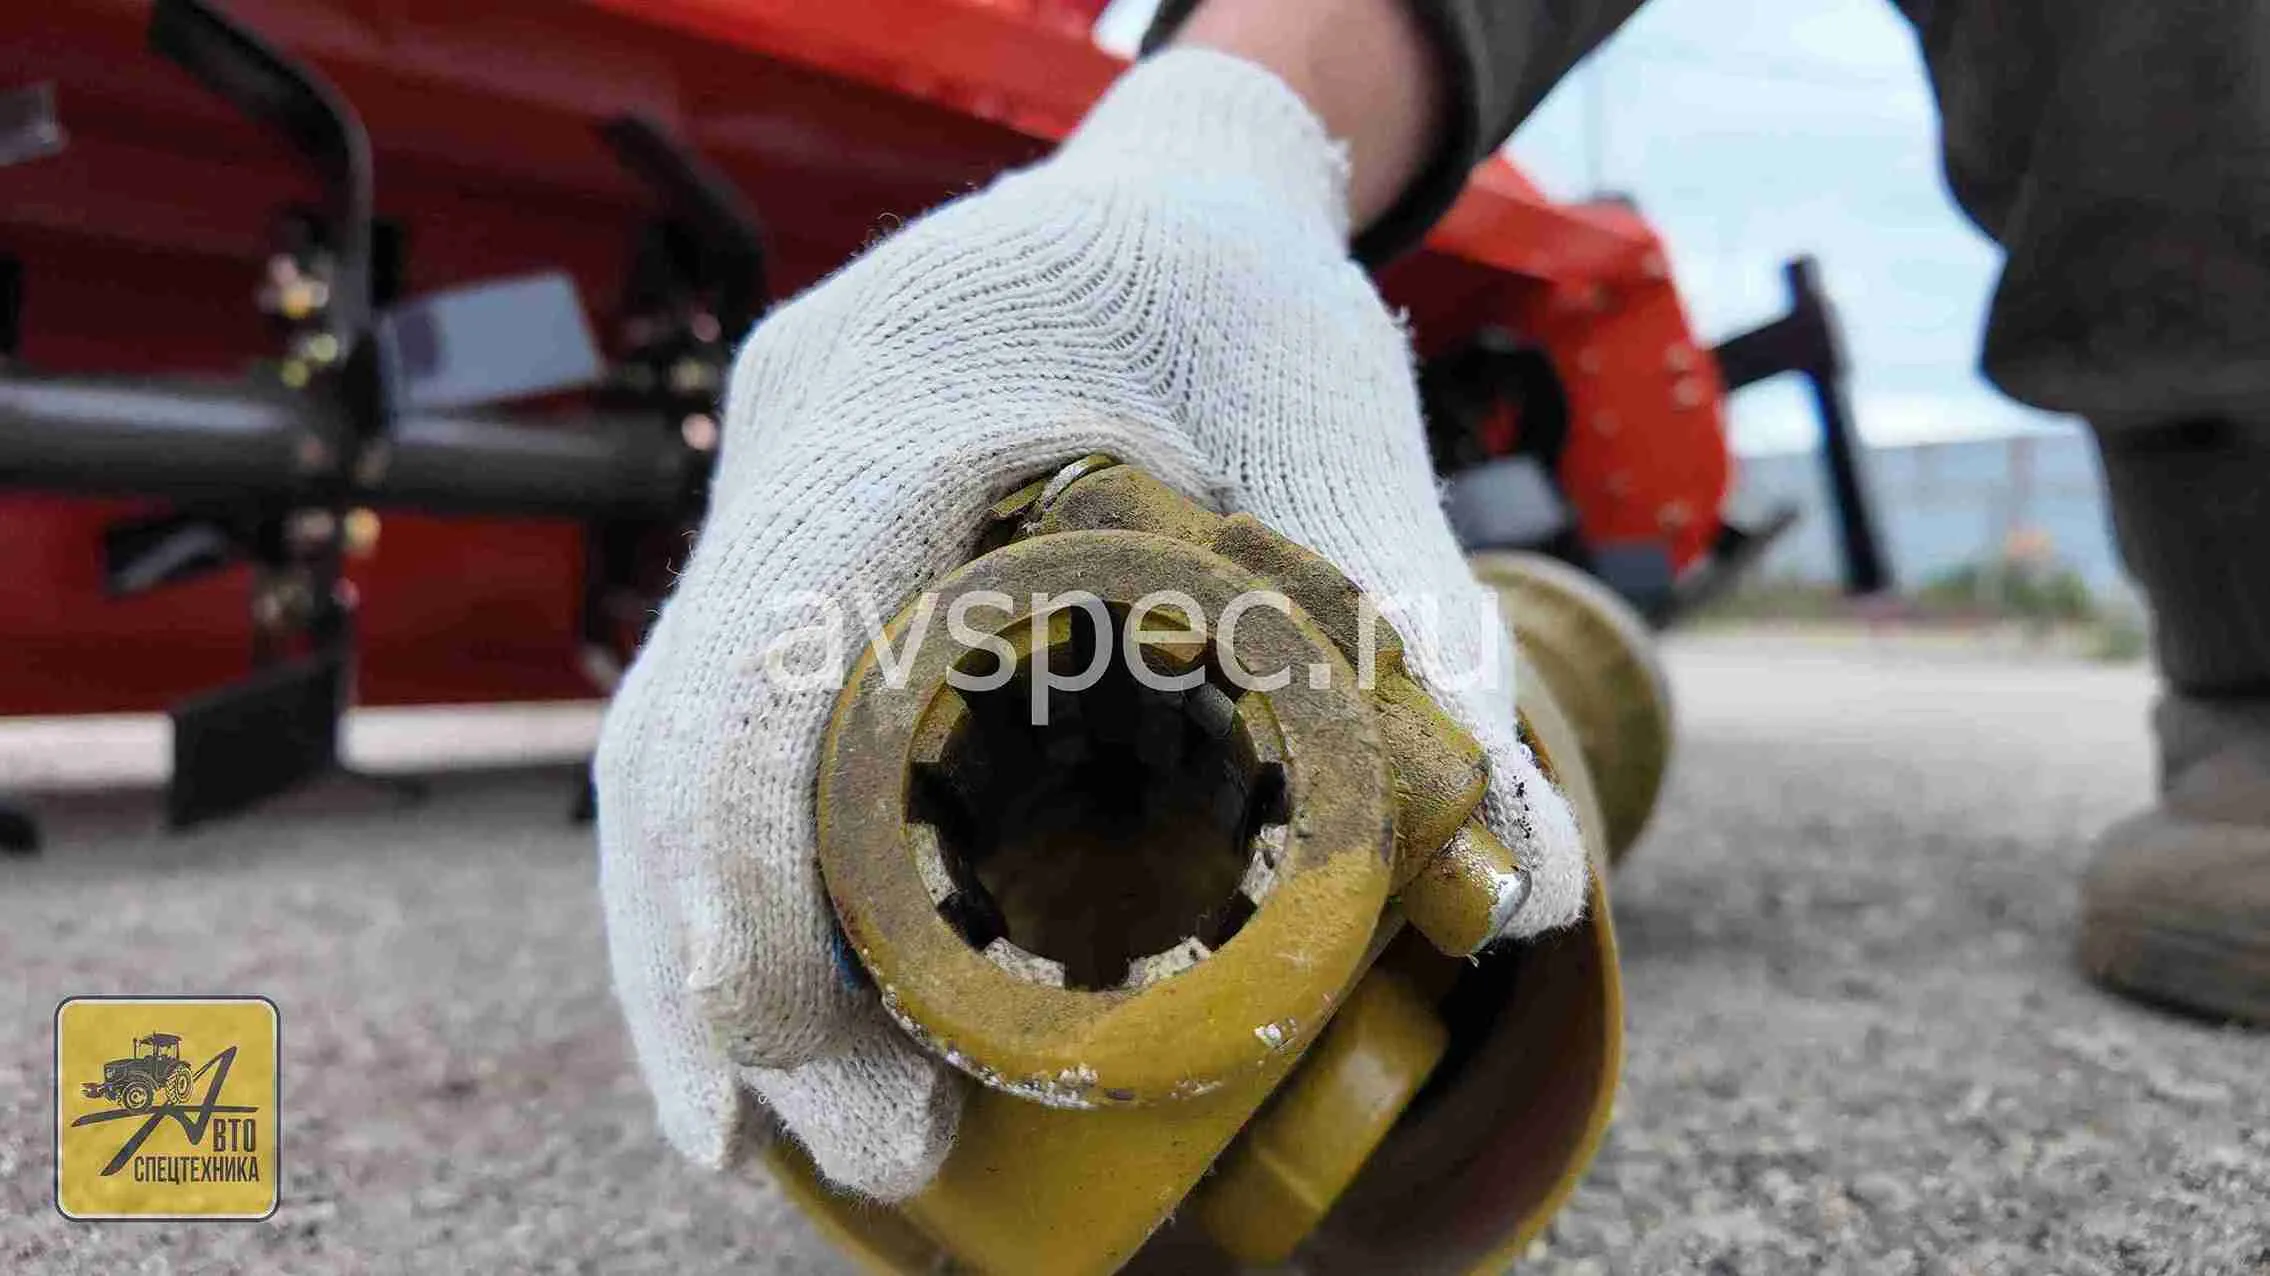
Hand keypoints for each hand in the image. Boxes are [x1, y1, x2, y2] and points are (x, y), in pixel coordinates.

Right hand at [593, 49, 1585, 1200]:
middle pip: (680, 738)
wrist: (1165, 188)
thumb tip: (1536, 888)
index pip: (771, 656)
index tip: (790, 1060)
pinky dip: (736, 874)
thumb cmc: (1245, 294)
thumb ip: (1427, 639)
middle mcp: (796, 444)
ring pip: (670, 746)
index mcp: (906, 398)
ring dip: (698, 947)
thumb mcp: (1339, 432)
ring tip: (776, 1130)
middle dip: (728, 968)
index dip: (747, 874)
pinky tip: (791, 1001)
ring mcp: (770, 492)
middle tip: (859, 1151)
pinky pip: (714, 722)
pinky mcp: (788, 543)